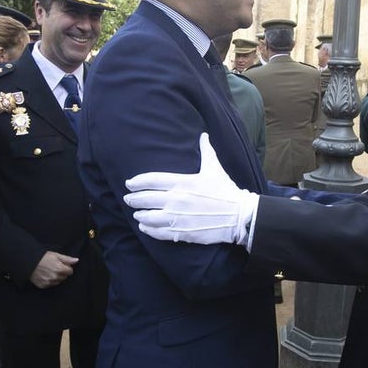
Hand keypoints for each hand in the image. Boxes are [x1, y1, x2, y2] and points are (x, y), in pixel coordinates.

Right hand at [29, 251, 78, 288]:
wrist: (28, 262)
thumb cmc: (42, 257)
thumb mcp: (56, 255)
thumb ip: (67, 259)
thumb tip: (76, 260)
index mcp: (60, 269)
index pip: (70, 271)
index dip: (66, 267)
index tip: (61, 264)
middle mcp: (55, 277)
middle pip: (64, 277)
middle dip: (62, 272)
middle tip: (55, 267)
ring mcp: (49, 282)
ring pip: (58, 281)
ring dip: (56, 277)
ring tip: (49, 271)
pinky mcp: (43, 285)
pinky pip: (51, 284)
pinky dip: (50, 281)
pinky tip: (45, 275)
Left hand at [125, 133, 258, 245]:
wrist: (240, 216)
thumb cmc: (226, 191)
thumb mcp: (215, 169)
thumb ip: (206, 151)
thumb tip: (203, 135)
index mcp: (183, 182)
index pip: (152, 180)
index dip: (137, 182)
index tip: (129, 183)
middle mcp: (177, 199)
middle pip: (146, 199)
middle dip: (134, 198)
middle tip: (128, 198)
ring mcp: (178, 218)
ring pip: (149, 217)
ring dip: (140, 215)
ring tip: (136, 214)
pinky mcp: (182, 232)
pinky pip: (159, 232)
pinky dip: (149, 229)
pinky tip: (145, 227)